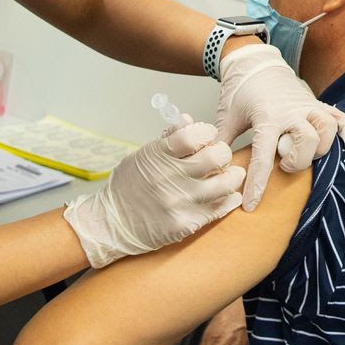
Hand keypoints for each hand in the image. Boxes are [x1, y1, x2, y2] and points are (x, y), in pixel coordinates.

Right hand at [61, 119, 244, 268]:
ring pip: (225, 184)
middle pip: (216, 157)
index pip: (194, 135)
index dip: (207, 132)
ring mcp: (180, 202)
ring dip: (232, 177)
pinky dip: (230, 199)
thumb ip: (169, 139)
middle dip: (222, 152)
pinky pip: (220, 208)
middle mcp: (170, 178)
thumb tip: (189, 119)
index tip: (208, 135)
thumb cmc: (129, 187)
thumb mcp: (143, 156)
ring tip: (230, 175)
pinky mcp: (186, 224)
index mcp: (158, 156)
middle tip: (220, 156)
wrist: (112, 224)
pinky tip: (230, 195)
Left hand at [215, 43, 344, 209]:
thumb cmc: (240, 91)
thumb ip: (220, 140)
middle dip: (298, 161)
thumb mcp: (227, 116)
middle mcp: (292, 112)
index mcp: (266, 117)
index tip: (251, 205)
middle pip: (308, 142)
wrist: (256, 63)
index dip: (257, 183)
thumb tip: (209, 166)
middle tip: (284, 164)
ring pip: (328, 129)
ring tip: (307, 155)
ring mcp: (308, 107)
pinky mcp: (318, 104)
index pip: (264, 156)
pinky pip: (342, 119)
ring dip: (321, 148)